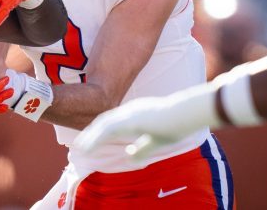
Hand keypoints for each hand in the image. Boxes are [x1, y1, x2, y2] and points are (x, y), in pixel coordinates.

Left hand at [74, 87, 217, 159]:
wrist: (186, 114)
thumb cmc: (177, 126)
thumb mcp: (156, 141)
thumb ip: (142, 148)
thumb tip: (129, 156)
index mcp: (135, 112)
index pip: (113, 120)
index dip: (101, 129)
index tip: (91, 138)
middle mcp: (128, 110)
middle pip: (104, 120)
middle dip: (91, 132)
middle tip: (80, 143)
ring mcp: (128, 113)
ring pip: (103, 125)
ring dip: (90, 136)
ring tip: (80, 147)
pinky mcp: (129, 119)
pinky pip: (107, 130)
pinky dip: (95, 139)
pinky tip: (88, 147)